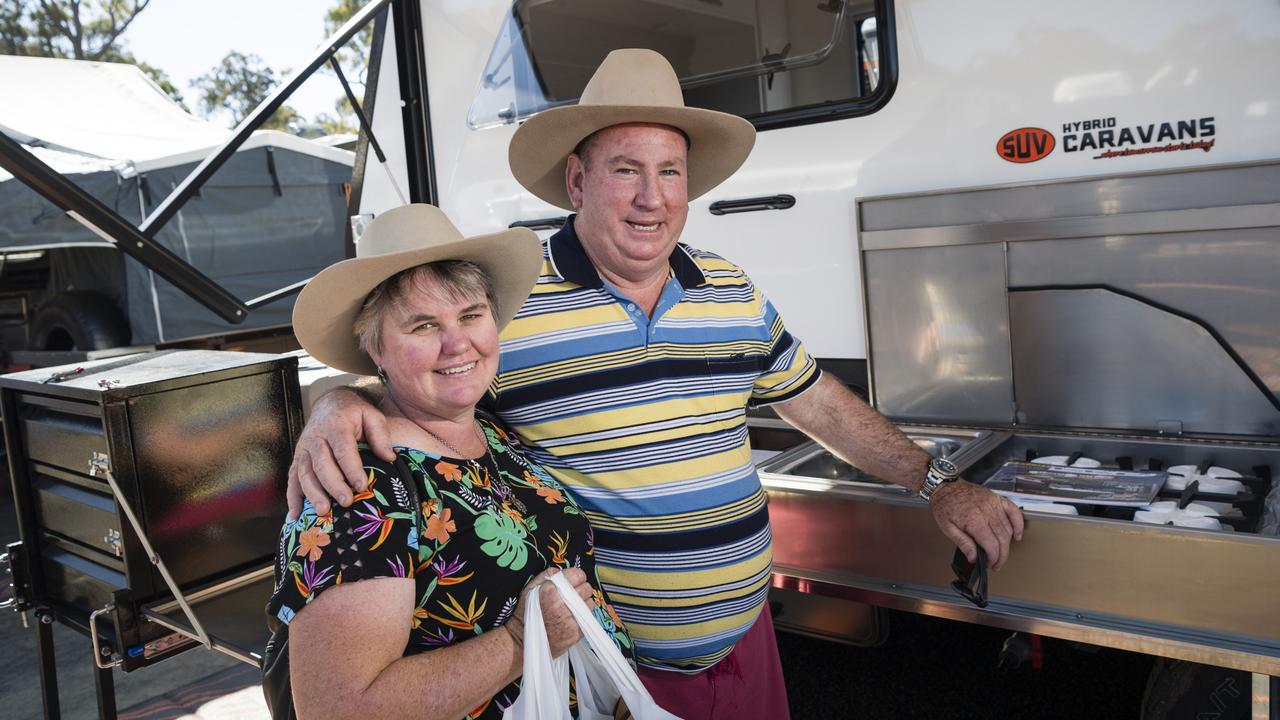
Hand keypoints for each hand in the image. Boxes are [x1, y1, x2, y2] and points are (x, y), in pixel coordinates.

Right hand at [287, 387, 393, 518]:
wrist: (330, 404)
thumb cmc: (354, 413)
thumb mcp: (371, 415)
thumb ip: (380, 435)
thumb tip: (389, 458)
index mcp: (336, 426)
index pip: (343, 450)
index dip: (351, 469)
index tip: (362, 486)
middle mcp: (316, 438)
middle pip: (321, 464)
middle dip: (333, 485)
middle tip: (346, 502)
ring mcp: (304, 450)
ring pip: (305, 473)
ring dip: (313, 494)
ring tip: (323, 512)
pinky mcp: (298, 459)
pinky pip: (292, 479)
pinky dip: (292, 498)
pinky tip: (296, 516)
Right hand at [505, 568, 592, 657]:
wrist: (523, 642)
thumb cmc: (525, 614)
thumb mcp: (529, 589)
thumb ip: (545, 576)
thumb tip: (559, 570)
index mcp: (550, 590)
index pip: (578, 574)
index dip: (575, 577)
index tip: (571, 581)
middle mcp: (562, 604)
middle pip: (587, 588)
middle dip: (580, 590)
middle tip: (570, 595)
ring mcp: (571, 620)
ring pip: (590, 603)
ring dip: (582, 603)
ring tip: (570, 608)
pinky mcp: (576, 633)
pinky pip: (588, 618)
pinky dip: (581, 617)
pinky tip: (570, 618)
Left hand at [929, 481, 1023, 570]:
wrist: (945, 486)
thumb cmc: (945, 504)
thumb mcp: (947, 528)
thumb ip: (963, 544)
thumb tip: (973, 558)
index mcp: (974, 520)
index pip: (992, 545)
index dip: (994, 558)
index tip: (991, 564)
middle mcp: (987, 511)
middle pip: (1003, 539)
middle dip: (1002, 555)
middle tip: (997, 563)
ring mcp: (994, 504)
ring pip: (1008, 528)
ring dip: (1008, 543)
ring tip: (1001, 552)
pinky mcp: (997, 498)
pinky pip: (1014, 511)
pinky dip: (1019, 524)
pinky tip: (1017, 535)